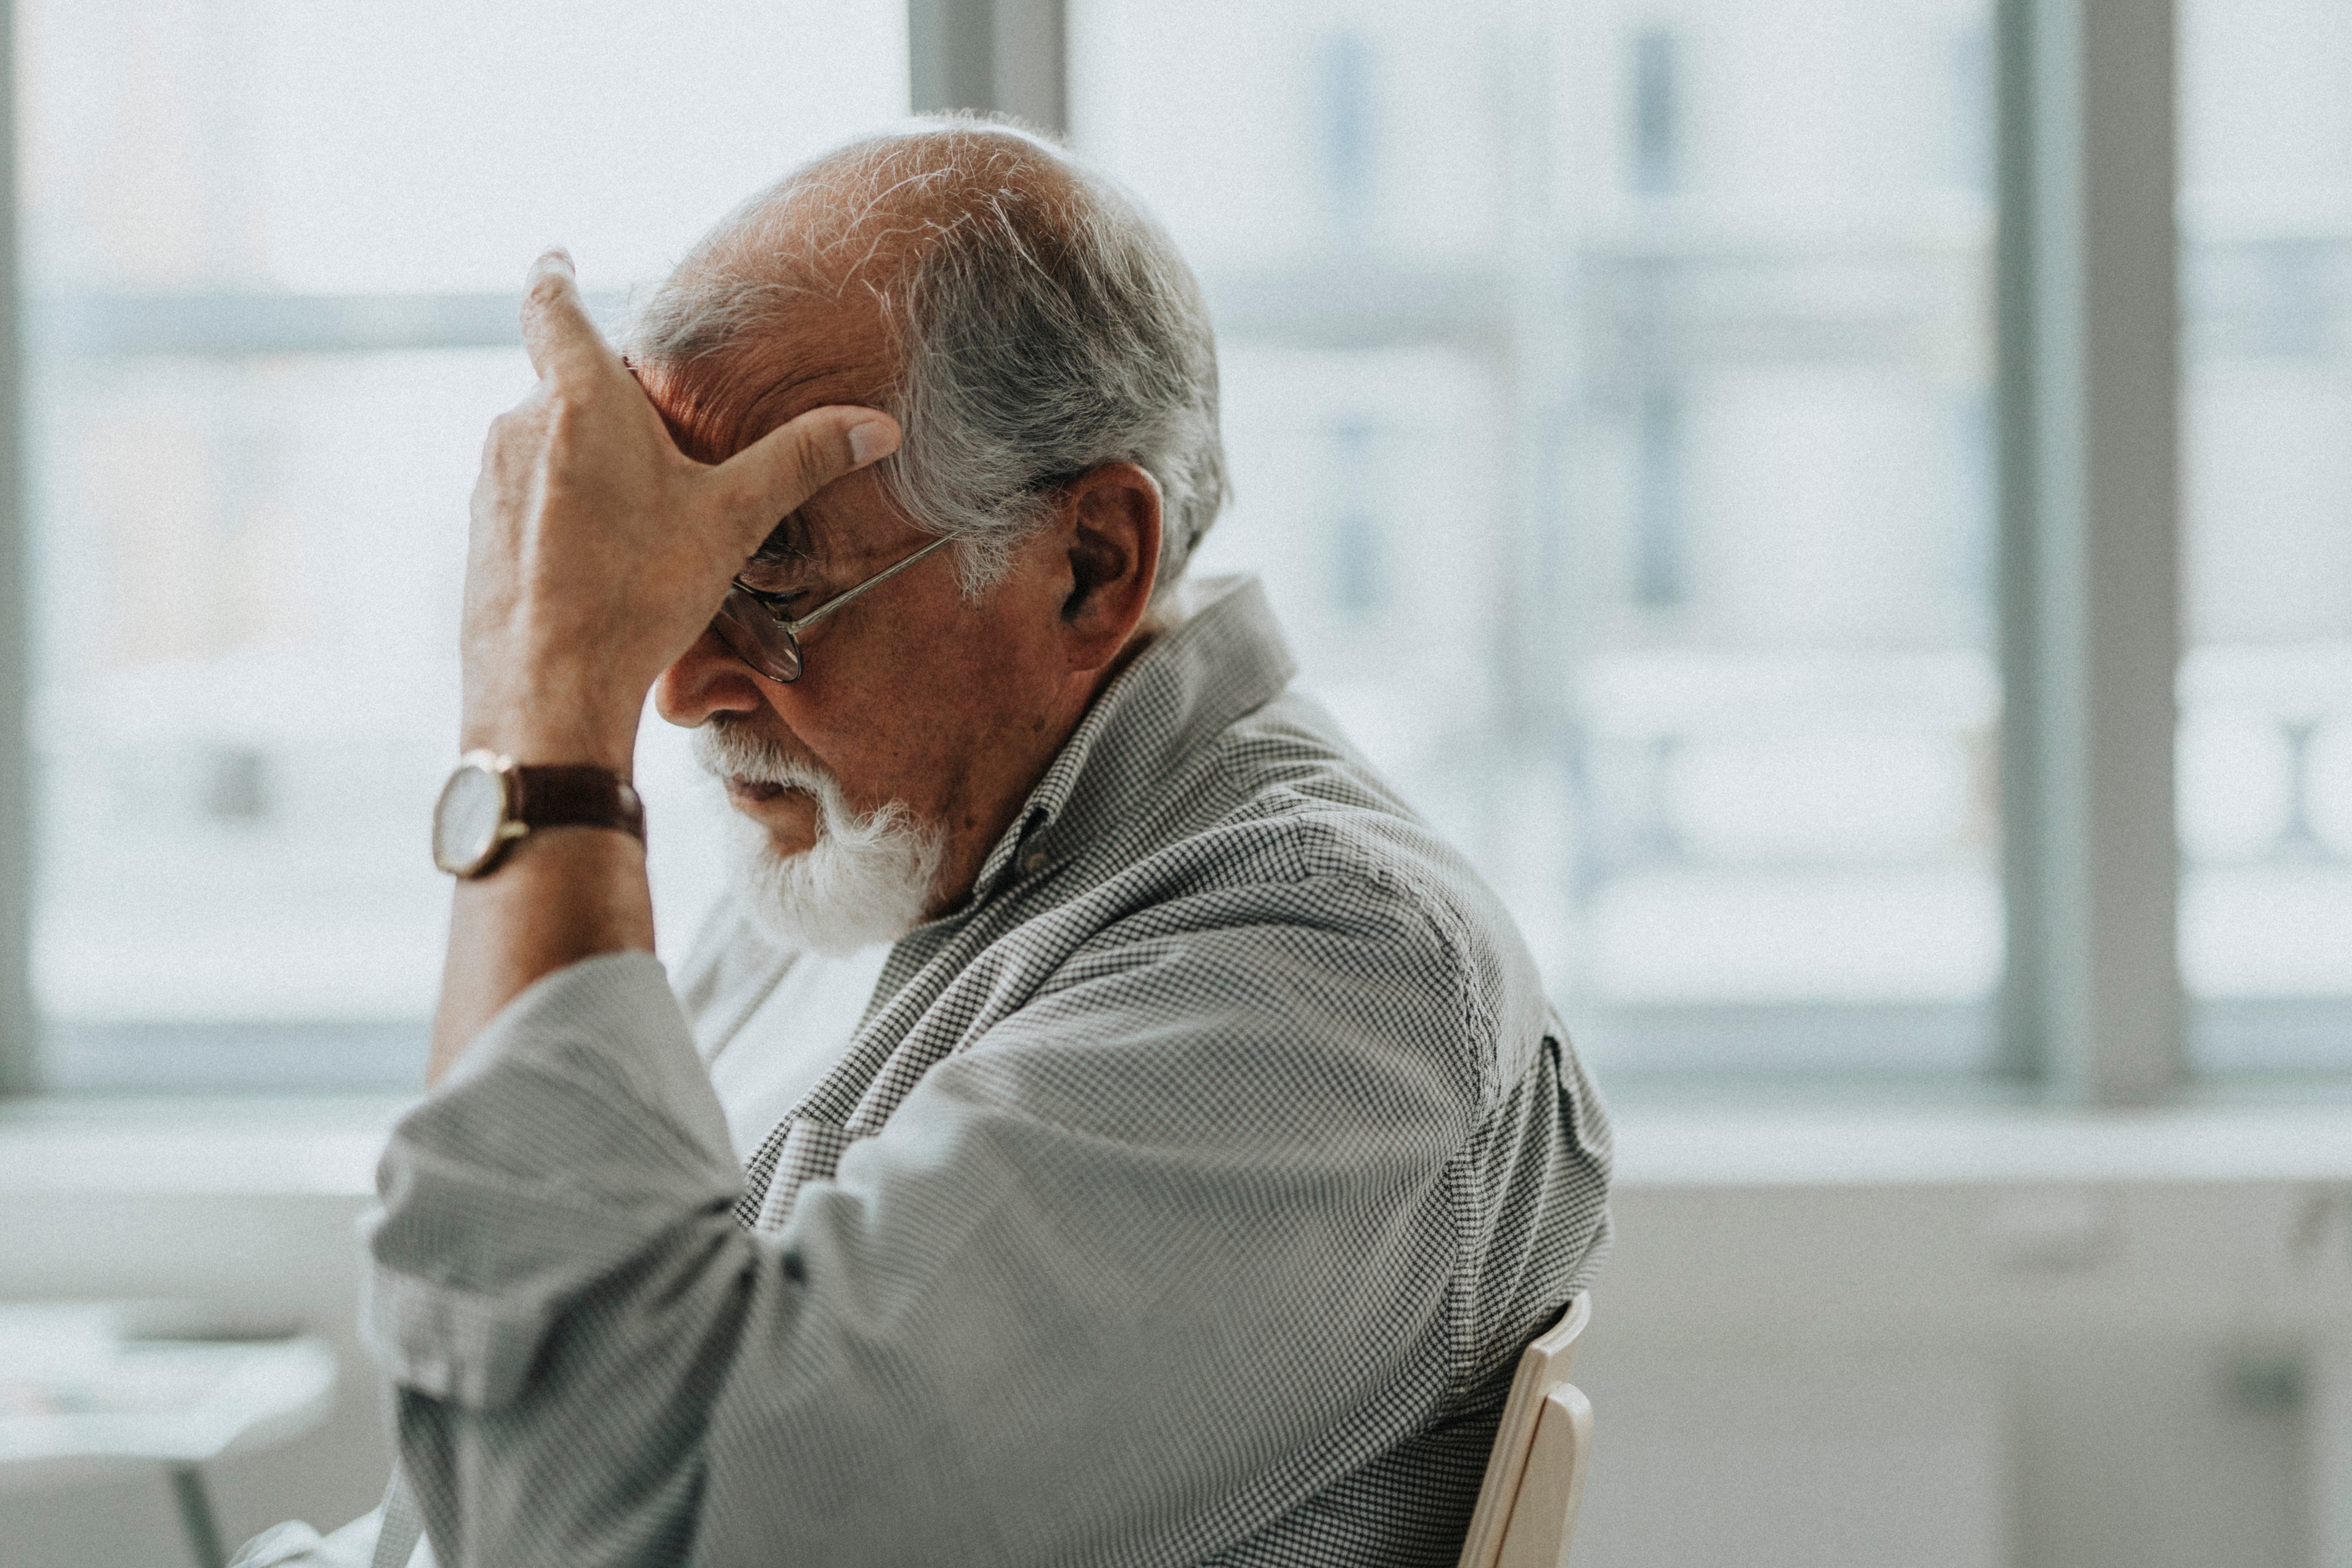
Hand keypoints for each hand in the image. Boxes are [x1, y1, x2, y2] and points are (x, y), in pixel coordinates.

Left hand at [460, 250, 899, 772]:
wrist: (549, 689)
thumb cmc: (638, 592)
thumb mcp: (733, 520)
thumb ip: (801, 460)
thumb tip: (878, 426)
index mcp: (578, 400)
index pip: (550, 304)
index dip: (554, 274)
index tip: (557, 257)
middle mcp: (518, 427)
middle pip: (564, 388)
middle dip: (610, 408)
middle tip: (664, 450)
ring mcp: (489, 482)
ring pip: (546, 449)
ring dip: (589, 467)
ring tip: (643, 525)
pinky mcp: (479, 536)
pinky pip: (527, 501)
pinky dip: (564, 514)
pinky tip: (604, 566)